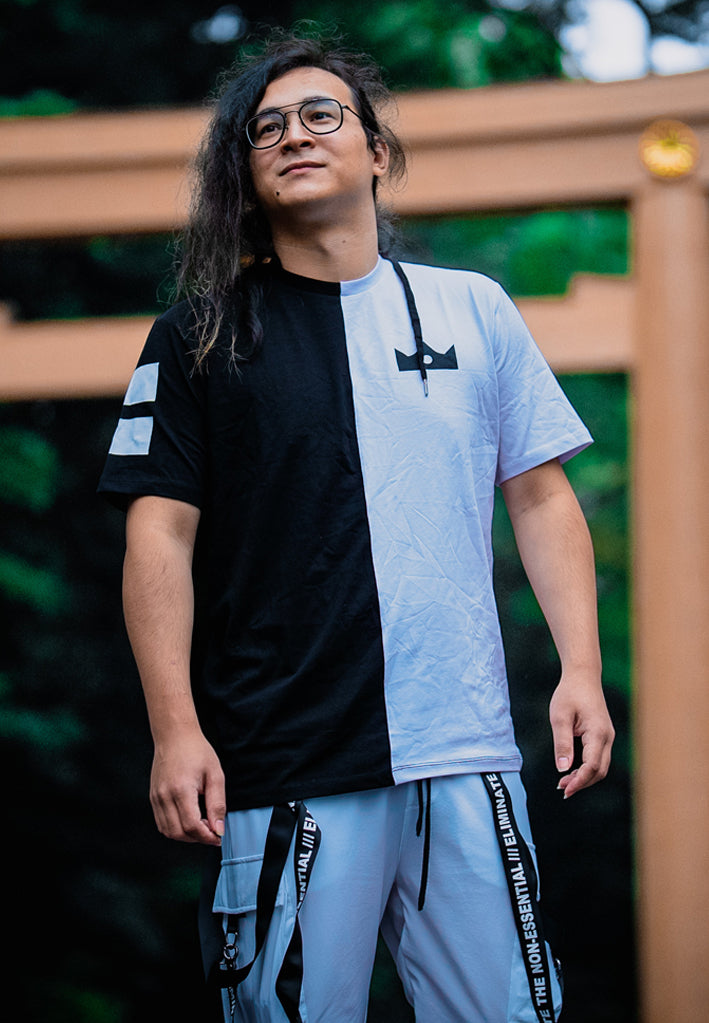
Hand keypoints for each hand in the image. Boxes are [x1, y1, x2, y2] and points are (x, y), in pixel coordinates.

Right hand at [149, 729, 226, 844]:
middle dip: (197, 838)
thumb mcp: (215, 775)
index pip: (192, 826)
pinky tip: (188, 819)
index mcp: (181, 789)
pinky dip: (175, 828)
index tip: (218, 837)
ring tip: (201, 825)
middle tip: (212, 831)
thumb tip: (218, 829)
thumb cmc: (197, 751)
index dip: (206, 836)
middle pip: (178, 833)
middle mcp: (165, 796)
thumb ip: (217, 804)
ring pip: (168, 831)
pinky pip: (162, 823)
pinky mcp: (153, 797)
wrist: (175, 736)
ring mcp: (156, 797)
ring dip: (186, 836)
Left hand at [549, 672, 614, 797]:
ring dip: (584, 777)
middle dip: (582, 782)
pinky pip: (599, 757)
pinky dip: (587, 768)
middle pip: (599, 771)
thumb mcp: (560, 717)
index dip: (579, 781)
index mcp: (598, 733)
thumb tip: (563, 769)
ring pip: (601, 766)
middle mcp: (607, 737)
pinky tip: (572, 770)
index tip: (564, 790)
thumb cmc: (569, 693)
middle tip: (562, 788)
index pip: (592, 766)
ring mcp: (608, 736)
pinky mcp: (604, 735)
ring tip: (564, 782)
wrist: (583, 676)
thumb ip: (562, 744)